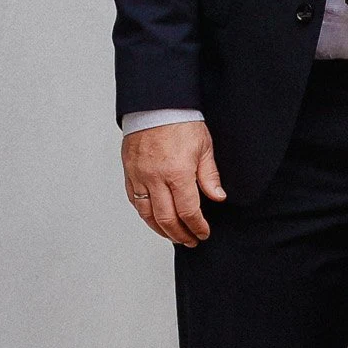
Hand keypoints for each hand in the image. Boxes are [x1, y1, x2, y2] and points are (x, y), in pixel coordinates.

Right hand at [124, 121, 223, 246]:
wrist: (156, 107)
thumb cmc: (182, 123)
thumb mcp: (205, 148)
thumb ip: (209, 176)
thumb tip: (218, 198)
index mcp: (178, 173)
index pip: (188, 210)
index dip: (197, 226)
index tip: (203, 233)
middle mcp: (155, 178)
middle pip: (166, 218)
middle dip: (180, 234)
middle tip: (191, 241)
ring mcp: (140, 177)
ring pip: (147, 214)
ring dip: (161, 229)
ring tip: (174, 236)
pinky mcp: (129, 174)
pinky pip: (135, 201)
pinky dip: (145, 215)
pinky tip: (154, 220)